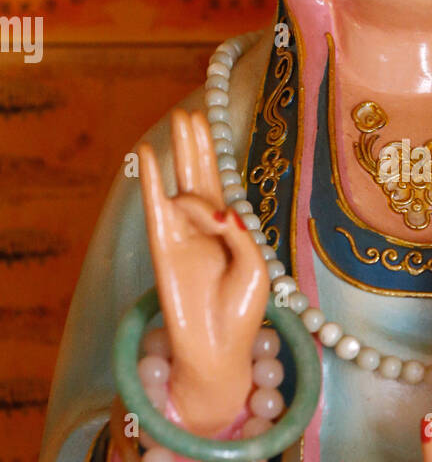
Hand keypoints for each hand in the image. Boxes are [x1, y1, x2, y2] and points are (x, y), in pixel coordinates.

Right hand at [139, 109, 269, 433]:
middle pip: (198, 176)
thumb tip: (213, 207)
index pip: (220, 184)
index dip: (213, 154)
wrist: (219, 349)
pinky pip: (155, 208)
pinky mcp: (163, 249)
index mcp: (229, 232)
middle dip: (195, 144)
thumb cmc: (242, 312)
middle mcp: (203, 229)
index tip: (207, 122)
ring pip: (179, 185)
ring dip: (178, 153)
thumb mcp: (256, 265)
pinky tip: (144, 156)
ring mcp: (182, 236)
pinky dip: (150, 180)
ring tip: (176, 121)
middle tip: (188, 112)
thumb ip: (238, 231)